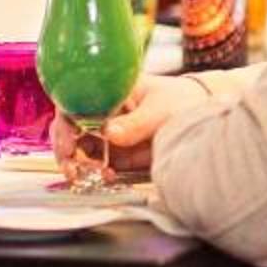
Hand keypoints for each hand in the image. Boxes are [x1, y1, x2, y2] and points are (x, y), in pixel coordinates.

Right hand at [52, 74, 208, 178]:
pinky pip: (95, 164)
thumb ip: (137, 122)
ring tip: (85, 176)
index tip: (68, 140)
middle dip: (64, 148)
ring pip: (77, 148)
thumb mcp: (161, 109)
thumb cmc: (181, 101)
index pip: (73, 99)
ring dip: (76, 164)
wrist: (202, 117)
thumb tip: (109, 133)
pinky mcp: (115, 153)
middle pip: (68, 126)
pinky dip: (94, 173)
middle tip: (71, 167)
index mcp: (106, 89)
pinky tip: (105, 177)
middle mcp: (100, 110)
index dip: (65, 119)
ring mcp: (105, 132)